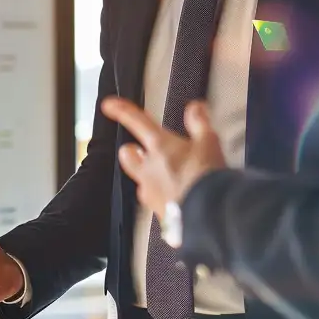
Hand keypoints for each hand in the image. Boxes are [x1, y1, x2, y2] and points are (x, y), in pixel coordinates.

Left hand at [104, 96, 227, 219]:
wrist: (208, 214)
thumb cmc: (205, 177)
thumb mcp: (209, 142)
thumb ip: (199, 123)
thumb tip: (195, 108)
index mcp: (159, 146)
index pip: (136, 121)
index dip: (121, 110)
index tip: (109, 105)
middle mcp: (148, 169)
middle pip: (128, 155)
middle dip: (133, 151)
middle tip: (142, 151)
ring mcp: (150, 193)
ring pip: (141, 180)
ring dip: (150, 177)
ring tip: (170, 179)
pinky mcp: (158, 213)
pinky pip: (155, 202)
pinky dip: (164, 199)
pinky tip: (179, 200)